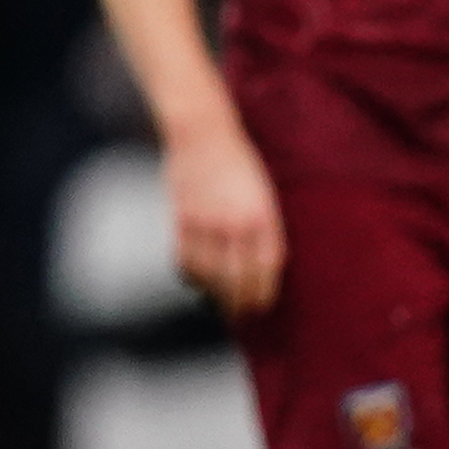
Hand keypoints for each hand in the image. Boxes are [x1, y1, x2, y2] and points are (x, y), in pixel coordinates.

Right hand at [162, 120, 286, 317]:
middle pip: (238, 279)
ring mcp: (206, 222)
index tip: (262, 306)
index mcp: (263, 216)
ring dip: (214, 295)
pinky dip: (190, 276)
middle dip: (240, 304)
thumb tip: (261, 264)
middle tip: (241, 316)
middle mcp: (235, 223)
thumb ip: (263, 227)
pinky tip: (196, 280)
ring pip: (209, 275)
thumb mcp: (264, 193)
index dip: (263, 294)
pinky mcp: (181, 218)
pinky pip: (184, 260)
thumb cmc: (239, 161)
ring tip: (218, 303)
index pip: (266, 270)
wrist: (203, 132)